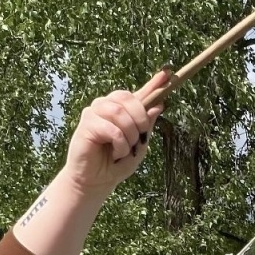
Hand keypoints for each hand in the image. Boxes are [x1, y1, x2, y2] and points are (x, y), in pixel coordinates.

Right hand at [62, 74, 169, 196]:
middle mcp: (107, 106)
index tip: (168, 73)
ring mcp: (95, 112)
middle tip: (139, 138)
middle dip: (140, 119)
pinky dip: (120, 144)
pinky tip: (116, 153)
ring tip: (125, 149)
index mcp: (122, 110)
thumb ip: (146, 125)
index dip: (153, 83)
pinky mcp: (86, 124)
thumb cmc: (117, 164)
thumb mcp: (139, 145)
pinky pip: (112, 129)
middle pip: (128, 98)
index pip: (139, 93)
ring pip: (119, 112)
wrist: (97, 181)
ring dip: (129, 135)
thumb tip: (157, 105)